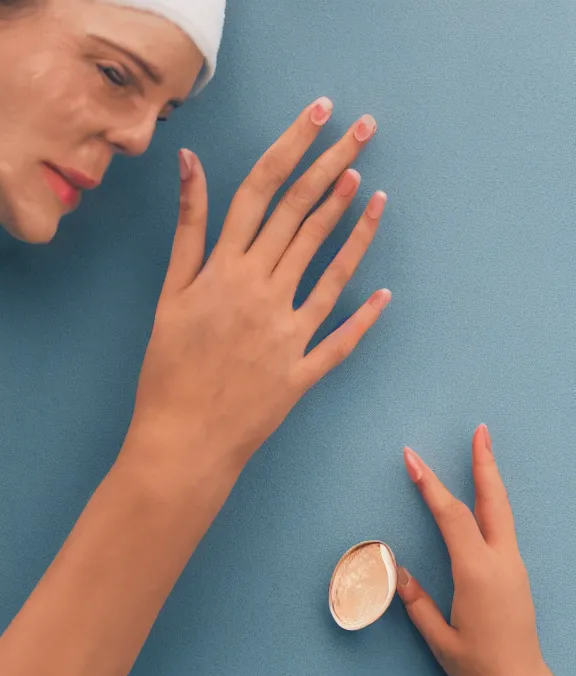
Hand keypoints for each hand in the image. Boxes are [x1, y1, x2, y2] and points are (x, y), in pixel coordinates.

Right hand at [127, 98, 389, 474]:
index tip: (320, 115)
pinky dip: (363, 318)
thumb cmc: (167, 368)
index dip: (294, 148)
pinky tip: (385, 294)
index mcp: (226, 270)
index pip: (265, 191)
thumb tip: (192, 165)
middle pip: (304, 217)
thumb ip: (188, 230)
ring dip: (353, 227)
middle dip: (335, 167)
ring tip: (371, 190)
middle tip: (364, 132)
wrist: (182, 439)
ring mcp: (289, 332)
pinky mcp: (304, 369)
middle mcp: (263, 292)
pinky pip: (341, 340)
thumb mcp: (169, 295)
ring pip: (330, 268)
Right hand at [396, 424, 545, 675]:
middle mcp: (501, 563)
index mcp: (478, 573)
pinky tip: (486, 500)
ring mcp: (514, 567)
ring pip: (503, 512)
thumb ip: (417, 601)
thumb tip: (396, 569)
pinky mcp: (517, 575)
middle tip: (481, 431)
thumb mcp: (438, 639)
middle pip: (493, 502)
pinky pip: (505, 529)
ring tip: (484, 452)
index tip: (413, 457)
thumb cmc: (477, 671)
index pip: (451, 517)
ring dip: (491, 480)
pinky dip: (494, 504)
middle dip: (484, 464)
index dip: (431, 485)